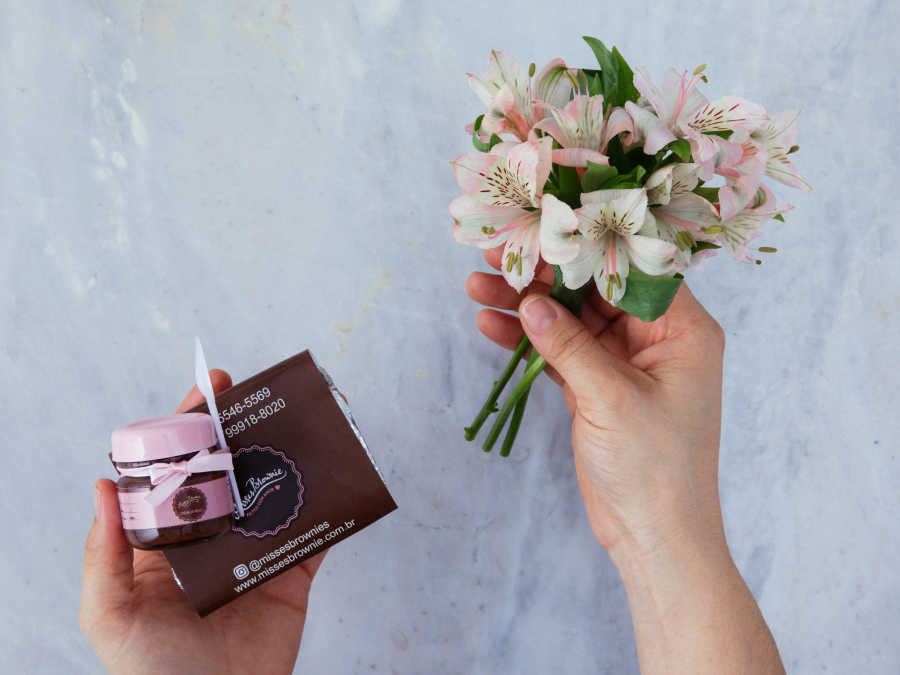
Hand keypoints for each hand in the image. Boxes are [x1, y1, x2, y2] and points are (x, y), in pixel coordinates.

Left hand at [80, 370, 323, 674]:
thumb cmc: (151, 673)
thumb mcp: (111, 615)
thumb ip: (103, 554)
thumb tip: (102, 484)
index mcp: (164, 542)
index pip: (175, 474)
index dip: (188, 429)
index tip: (206, 392)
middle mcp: (210, 541)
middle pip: (227, 473)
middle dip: (240, 431)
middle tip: (254, 394)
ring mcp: (253, 556)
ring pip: (271, 494)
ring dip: (285, 458)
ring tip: (296, 423)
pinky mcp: (290, 577)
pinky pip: (312, 535)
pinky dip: (326, 507)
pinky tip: (331, 476)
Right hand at [467, 248, 784, 673]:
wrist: (654, 536)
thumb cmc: (656, 469)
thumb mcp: (613, 398)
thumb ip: (569, 346)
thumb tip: (530, 302)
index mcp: (682, 331)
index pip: (633, 269)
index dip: (586, 246)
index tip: (542, 227)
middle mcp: (655, 339)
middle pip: (594, 291)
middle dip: (545, 276)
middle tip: (497, 253)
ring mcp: (623, 363)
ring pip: (569, 320)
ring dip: (526, 307)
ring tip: (478, 287)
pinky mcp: (596, 387)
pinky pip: (558, 353)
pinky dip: (527, 342)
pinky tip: (492, 325)